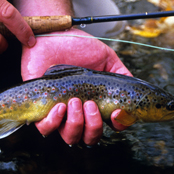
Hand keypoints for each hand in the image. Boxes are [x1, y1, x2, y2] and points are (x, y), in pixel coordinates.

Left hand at [21, 28, 132, 145]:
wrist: (51, 36)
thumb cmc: (76, 46)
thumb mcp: (106, 58)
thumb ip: (121, 74)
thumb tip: (134, 89)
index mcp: (96, 103)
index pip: (110, 126)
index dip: (118, 125)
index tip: (116, 113)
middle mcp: (79, 113)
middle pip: (90, 138)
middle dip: (93, 126)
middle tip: (90, 104)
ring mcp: (59, 114)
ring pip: (70, 137)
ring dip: (76, 123)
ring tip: (74, 101)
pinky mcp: (40, 111)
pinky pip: (46, 129)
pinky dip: (54, 122)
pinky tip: (60, 106)